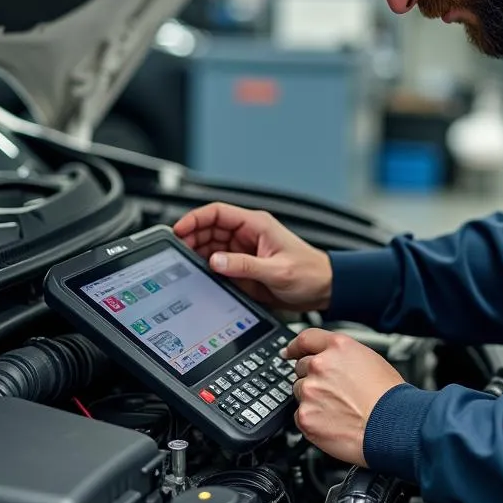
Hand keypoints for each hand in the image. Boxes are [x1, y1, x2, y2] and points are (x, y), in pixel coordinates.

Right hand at [173, 202, 331, 314]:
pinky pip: (219, 262)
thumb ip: (245, 265)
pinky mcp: (244, 266)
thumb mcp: (276, 271)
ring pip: (211, 245)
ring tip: (186, 264)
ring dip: (198, 253)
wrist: (323, 289)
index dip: (195, 218)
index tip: (178, 230)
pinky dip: (207, 266)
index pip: (218, 212)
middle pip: (210, 228)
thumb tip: (215, 261)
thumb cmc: (309, 273)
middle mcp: (248, 234)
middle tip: (178, 252)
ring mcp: (244, 250)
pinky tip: (200, 274)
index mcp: (256, 225)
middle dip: (192, 237)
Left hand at [284, 328, 403, 465]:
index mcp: (338, 347)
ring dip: (312, 399)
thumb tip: (332, 362)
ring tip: (338, 410)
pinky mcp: (305, 415)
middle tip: (331, 393)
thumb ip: (344, 358)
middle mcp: (320, 364)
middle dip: (312, 379)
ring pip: (300, 392)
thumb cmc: (389, 397)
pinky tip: (333, 423)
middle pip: (301, 368)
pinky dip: (312, 420)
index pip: (306, 339)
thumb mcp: (371, 361)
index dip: (295, 346)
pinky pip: (300, 415)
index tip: (289, 352)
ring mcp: (310, 390)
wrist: (393, 427)